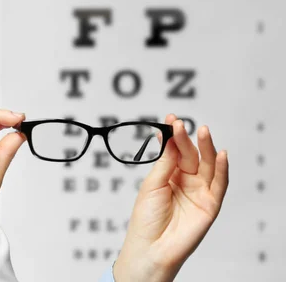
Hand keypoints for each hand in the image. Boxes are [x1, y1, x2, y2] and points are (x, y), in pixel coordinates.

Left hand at [113, 114, 228, 281]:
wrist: (151, 247)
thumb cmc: (146, 218)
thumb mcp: (152, 185)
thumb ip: (165, 163)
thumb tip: (171, 138)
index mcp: (168, 175)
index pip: (174, 150)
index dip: (174, 136)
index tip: (170, 119)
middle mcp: (185, 181)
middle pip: (190, 155)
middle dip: (187, 139)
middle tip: (181, 124)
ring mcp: (199, 192)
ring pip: (207, 165)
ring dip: (207, 147)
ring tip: (203, 131)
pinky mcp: (210, 204)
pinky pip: (219, 184)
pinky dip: (221, 169)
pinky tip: (220, 154)